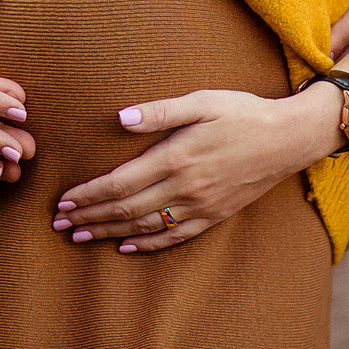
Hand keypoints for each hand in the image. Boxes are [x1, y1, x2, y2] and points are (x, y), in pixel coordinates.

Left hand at [51, 85, 338, 251]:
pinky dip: (147, 245)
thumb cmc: (242, 112)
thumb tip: (120, 118)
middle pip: (127, 210)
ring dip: (110, 233)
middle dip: (90, 217)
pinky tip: (127, 247)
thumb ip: (160, 111)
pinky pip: (174, 237)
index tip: (63, 201)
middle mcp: (185, 188)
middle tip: (59, 224)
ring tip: (81, 236)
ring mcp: (200, 206)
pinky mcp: (214, 216)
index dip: (89, 195)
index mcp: (176, 158)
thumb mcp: (202, 101)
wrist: (288, 139)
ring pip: (145, 228)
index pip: (120, 184)